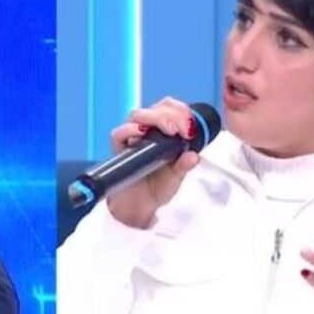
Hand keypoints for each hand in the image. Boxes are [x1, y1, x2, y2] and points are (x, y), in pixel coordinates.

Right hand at [107, 97, 200, 227]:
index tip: (190, 127)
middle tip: (182, 130)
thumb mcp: (177, 176)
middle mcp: (147, 129)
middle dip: (172, 114)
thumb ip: (184, 165)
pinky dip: (129, 130)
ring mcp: (131, 137)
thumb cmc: (158, 186)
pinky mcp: (118, 148)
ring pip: (138, 115)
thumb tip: (194, 156)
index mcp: (163, 130)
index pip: (169, 108)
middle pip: (156, 108)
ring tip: (170, 131)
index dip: (181, 111)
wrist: (140, 205)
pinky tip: (141, 134)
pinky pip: (119, 133)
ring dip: (155, 118)